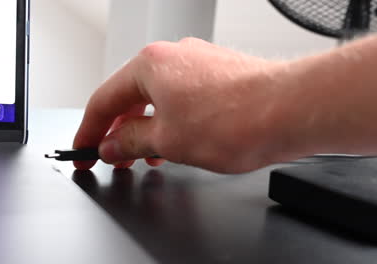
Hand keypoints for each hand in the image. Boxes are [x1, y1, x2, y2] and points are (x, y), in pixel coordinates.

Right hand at [73, 38, 283, 172]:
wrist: (290, 110)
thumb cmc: (237, 118)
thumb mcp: (169, 140)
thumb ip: (132, 141)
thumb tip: (114, 143)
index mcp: (151, 65)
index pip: (105, 99)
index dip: (90, 130)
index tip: (86, 149)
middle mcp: (175, 57)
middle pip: (132, 97)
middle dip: (121, 131)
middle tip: (115, 157)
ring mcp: (200, 63)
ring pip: (160, 99)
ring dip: (149, 128)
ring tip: (147, 156)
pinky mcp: (220, 75)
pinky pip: (185, 100)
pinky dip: (174, 121)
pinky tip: (178, 141)